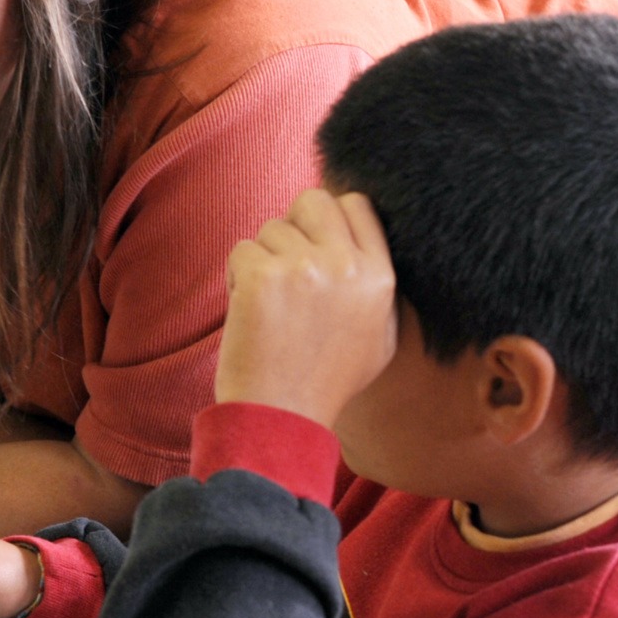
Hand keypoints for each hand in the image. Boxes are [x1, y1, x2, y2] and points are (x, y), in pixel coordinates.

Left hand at [216, 189, 396, 426]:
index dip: (330, 218)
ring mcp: (304, 269)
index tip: (314, 244)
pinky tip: (248, 311)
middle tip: (284, 265)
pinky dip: (237, 277)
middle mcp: (347, 266)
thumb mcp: (379, 337)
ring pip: (271, 228)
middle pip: (312, 201)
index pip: (358, 204)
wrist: (281, 416)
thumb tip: (361, 241)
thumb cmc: (326, 381)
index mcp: (380, 277)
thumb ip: (378, 284)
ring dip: (263, 259)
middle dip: (293, 225)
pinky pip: (241, 250)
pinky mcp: (262, 277)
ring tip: (270, 305)